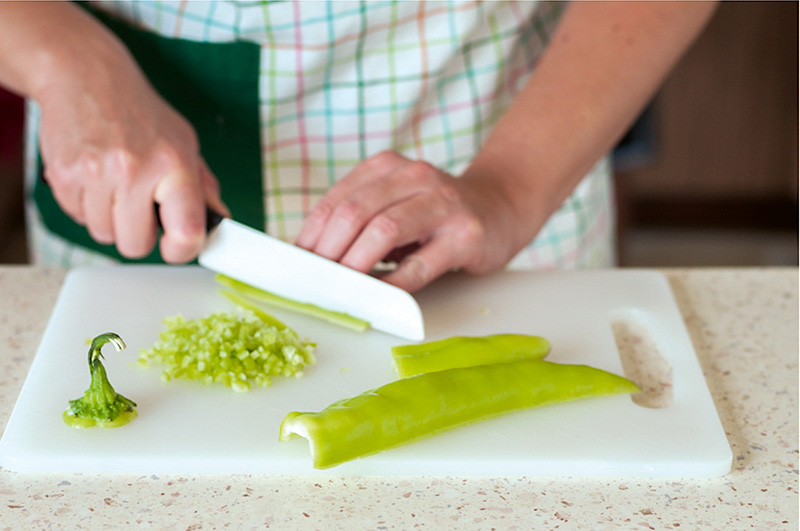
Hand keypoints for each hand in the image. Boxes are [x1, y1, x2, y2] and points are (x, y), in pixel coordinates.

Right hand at [25, 4, 227, 262]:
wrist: (86, 76)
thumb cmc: (141, 113)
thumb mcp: (184, 143)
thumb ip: (203, 188)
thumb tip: (220, 223)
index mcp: (174, 165)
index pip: (186, 234)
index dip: (182, 250)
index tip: (176, 245)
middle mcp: (134, 171)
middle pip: (135, 246)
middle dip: (138, 233)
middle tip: (139, 206)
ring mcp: (95, 174)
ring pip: (103, 235)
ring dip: (110, 219)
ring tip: (114, 186)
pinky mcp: (62, 175)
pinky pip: (77, 218)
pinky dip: (86, 206)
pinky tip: (94, 179)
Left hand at [295, 151, 522, 292]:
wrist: (501, 207)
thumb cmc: (437, 214)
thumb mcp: (394, 203)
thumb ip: (359, 220)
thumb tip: (312, 256)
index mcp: (388, 166)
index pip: (337, 199)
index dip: (311, 233)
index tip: (298, 262)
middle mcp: (414, 176)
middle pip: (355, 212)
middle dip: (328, 250)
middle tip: (316, 279)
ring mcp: (443, 203)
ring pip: (384, 231)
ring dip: (355, 264)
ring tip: (342, 287)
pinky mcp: (465, 234)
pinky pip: (419, 265)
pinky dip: (392, 284)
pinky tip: (379, 296)